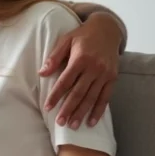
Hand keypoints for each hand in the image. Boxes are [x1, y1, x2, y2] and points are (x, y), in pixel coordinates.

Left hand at [40, 13, 120, 129]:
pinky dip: (99, 110)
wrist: (108, 29)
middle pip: (79, 92)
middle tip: (60, 122)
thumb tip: (41, 73)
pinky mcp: (113, 78)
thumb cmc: (82, 35)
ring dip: (82, 113)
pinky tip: (92, 121)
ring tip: (73, 126)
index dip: (55, 95)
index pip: (65, 81)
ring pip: (92, 97)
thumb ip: (54, 57)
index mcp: (80, 58)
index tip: (47, 107)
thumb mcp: (65, 40)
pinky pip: (106, 97)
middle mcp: (94, 68)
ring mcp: (105, 74)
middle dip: (69, 109)